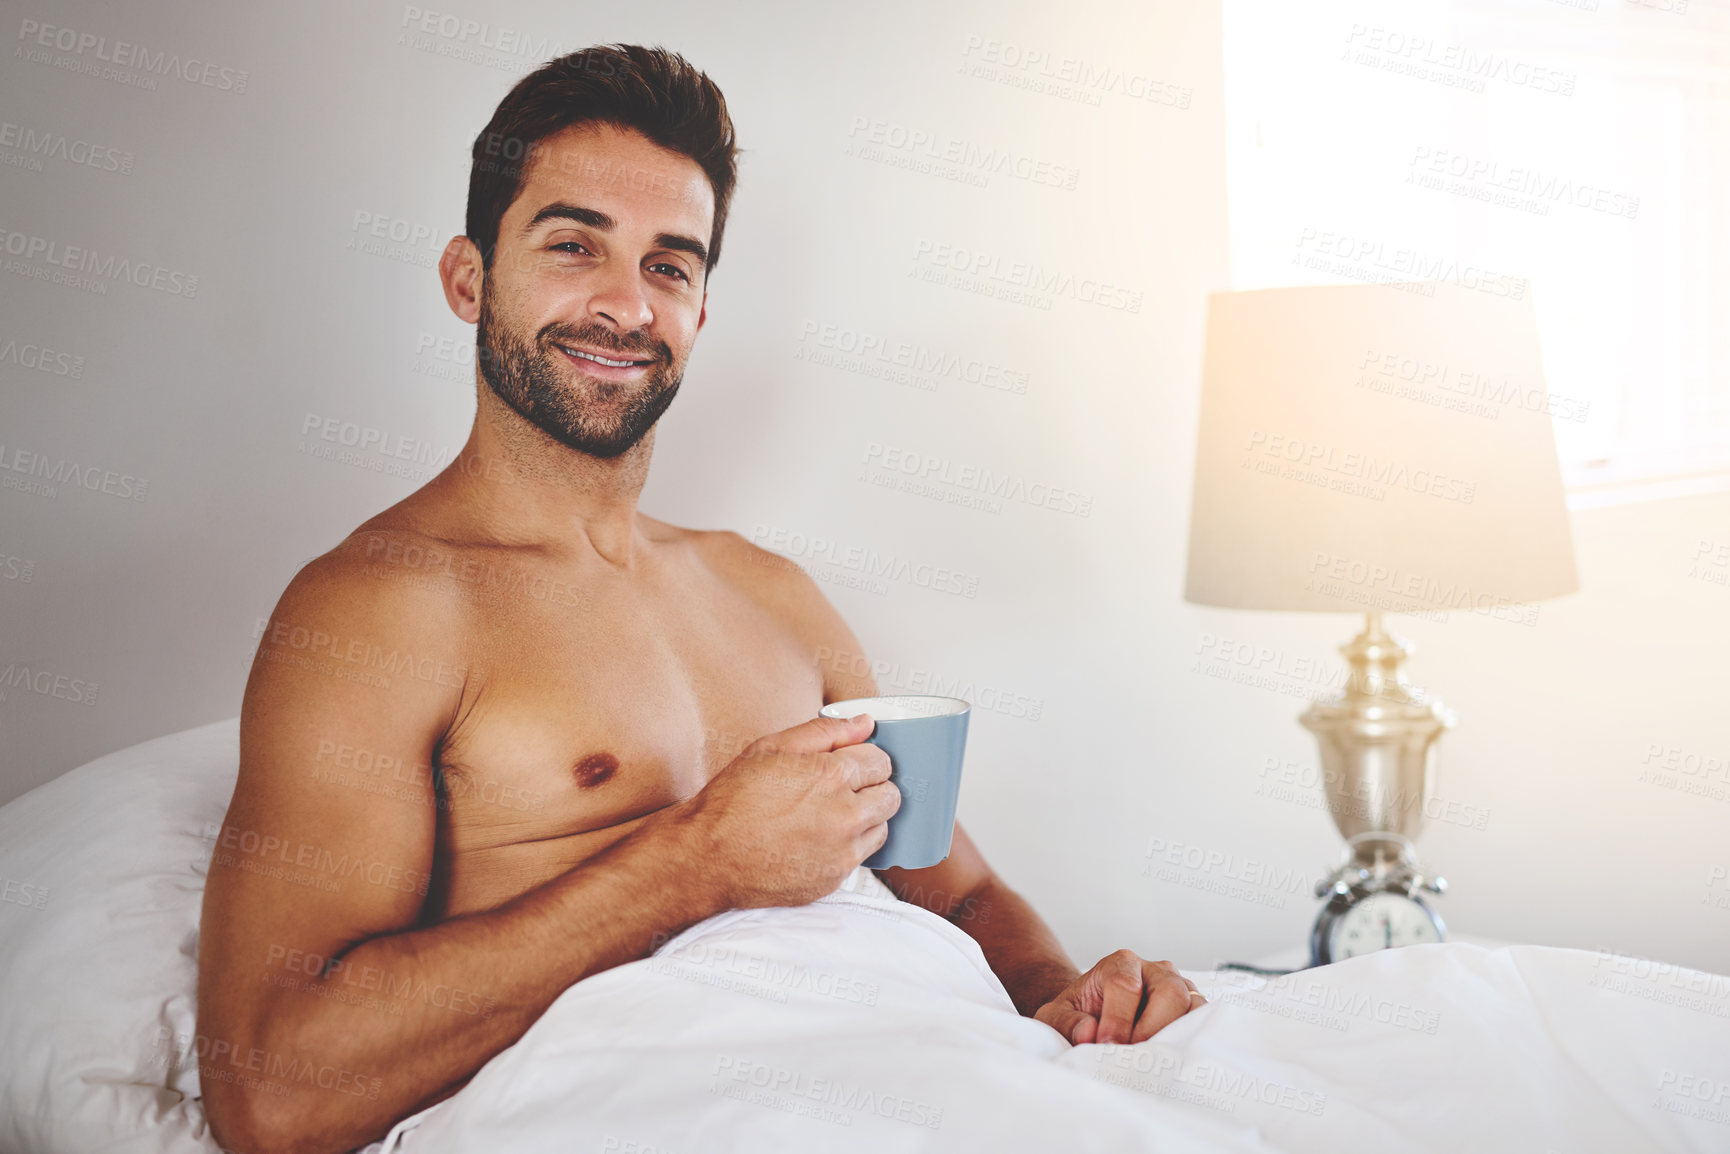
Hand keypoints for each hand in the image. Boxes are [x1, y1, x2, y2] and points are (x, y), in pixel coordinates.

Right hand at [676, 713, 899, 909]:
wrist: (707, 858)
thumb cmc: (732, 802)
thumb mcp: (771, 749)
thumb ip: (824, 731)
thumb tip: (863, 723)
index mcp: (831, 776)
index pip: (881, 761)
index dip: (862, 759)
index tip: (847, 764)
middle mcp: (845, 815)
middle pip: (891, 795)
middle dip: (871, 787)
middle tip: (841, 789)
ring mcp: (842, 852)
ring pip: (882, 828)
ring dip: (865, 819)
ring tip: (829, 815)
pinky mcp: (835, 879)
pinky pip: (861, 857)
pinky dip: (847, 847)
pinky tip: (818, 840)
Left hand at [1033, 950, 1203, 1044]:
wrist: (1094, 1015)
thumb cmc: (1078, 1014)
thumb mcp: (1057, 1016)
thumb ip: (1066, 1022)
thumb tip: (1089, 1033)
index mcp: (1121, 963)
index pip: (1126, 985)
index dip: (1117, 1020)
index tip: (1106, 1047)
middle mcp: (1155, 970)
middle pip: (1169, 991)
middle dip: (1151, 1029)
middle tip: (1134, 1058)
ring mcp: (1179, 986)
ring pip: (1193, 1005)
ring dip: (1175, 1037)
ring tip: (1152, 1061)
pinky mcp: (1192, 1007)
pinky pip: (1204, 1020)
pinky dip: (1190, 1040)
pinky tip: (1170, 1060)